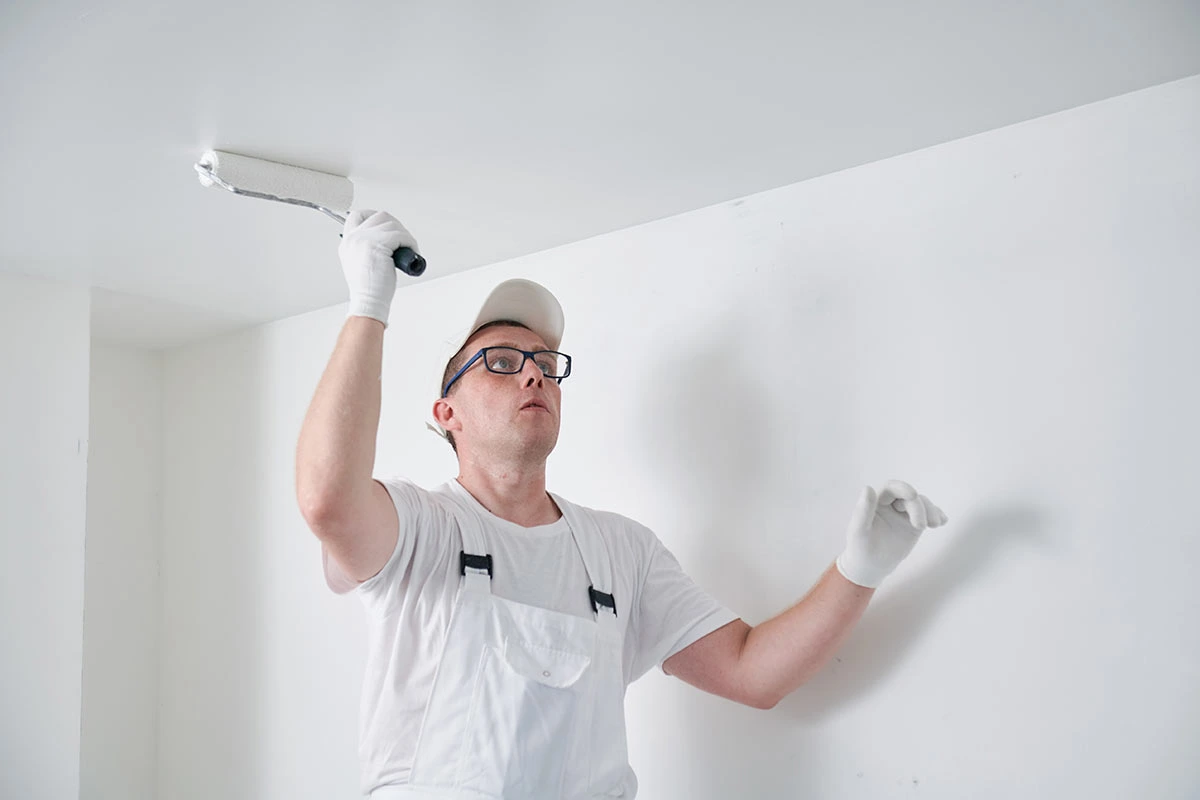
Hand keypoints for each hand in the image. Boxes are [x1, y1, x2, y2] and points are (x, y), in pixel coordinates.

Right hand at [338, 210, 418, 325]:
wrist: (368, 301)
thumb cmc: (369, 288)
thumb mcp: (360, 262)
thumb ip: (366, 248)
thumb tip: (386, 240)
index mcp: (348, 242)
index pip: (357, 215)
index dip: (375, 216)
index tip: (388, 226)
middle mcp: (354, 237)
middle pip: (380, 217)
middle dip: (396, 226)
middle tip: (403, 241)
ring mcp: (365, 239)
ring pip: (393, 225)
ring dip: (405, 236)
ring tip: (409, 250)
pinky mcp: (379, 244)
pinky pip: (401, 236)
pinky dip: (410, 243)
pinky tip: (412, 253)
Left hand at [835, 480, 947, 588]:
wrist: (871, 566)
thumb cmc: (860, 548)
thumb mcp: (858, 531)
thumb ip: (863, 511)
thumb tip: (868, 488)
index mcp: (876, 502)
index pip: (891, 488)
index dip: (903, 488)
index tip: (913, 495)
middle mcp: (891, 504)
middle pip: (910, 497)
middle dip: (919, 507)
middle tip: (920, 526)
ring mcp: (904, 514)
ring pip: (921, 504)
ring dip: (931, 510)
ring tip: (935, 524)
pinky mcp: (914, 525)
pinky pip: (928, 515)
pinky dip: (937, 515)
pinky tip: (942, 521)